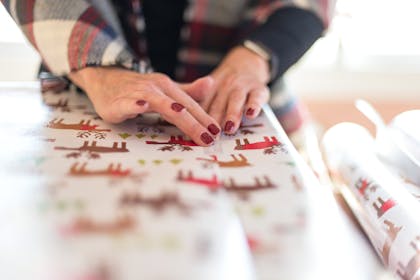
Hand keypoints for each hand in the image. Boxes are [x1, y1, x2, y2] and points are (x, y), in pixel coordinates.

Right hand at [68, 67, 220, 145]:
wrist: (104, 77)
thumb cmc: (138, 88)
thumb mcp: (164, 89)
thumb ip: (187, 90)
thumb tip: (211, 84)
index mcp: (167, 86)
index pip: (189, 104)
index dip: (204, 118)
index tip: (217, 132)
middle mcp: (155, 88)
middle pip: (179, 106)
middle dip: (197, 123)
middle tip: (210, 138)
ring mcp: (137, 93)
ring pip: (160, 104)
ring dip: (177, 115)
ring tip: (193, 127)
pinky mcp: (118, 101)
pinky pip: (127, 102)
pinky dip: (133, 104)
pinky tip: (140, 107)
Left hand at [184, 46, 270, 133]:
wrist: (246, 64)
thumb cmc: (225, 87)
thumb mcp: (210, 91)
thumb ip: (202, 105)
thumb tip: (191, 130)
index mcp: (209, 89)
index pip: (202, 104)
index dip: (198, 119)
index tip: (194, 133)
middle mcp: (225, 87)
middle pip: (217, 104)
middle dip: (214, 120)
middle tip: (211, 136)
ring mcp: (242, 87)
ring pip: (235, 100)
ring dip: (232, 114)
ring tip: (229, 128)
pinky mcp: (258, 89)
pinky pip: (256, 96)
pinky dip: (254, 105)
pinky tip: (251, 114)